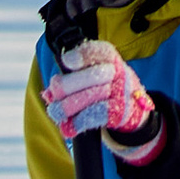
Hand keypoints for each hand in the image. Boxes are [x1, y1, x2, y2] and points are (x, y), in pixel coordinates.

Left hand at [41, 41, 157, 151]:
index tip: (66, 61)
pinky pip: (97, 114)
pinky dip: (79, 121)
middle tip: (54, 94)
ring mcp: (122, 92)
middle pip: (94, 75)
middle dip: (68, 85)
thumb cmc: (105, 91)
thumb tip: (47, 94)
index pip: (101, 51)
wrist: (132, 112)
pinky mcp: (121, 112)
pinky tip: (69, 126)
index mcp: (111, 60)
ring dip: (69, 106)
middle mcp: (120, 73)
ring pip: (93, 95)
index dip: (83, 54)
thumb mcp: (93, 79)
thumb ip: (70, 81)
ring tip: (55, 112)